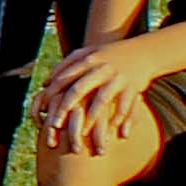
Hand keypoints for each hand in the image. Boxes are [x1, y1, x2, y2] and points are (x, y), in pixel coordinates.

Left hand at [38, 41, 153, 155]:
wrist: (144, 52)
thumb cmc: (109, 55)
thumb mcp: (88, 53)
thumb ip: (66, 65)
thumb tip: (44, 83)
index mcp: (88, 60)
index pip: (65, 77)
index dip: (52, 93)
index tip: (41, 108)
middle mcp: (101, 68)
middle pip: (79, 89)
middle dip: (66, 107)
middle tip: (54, 125)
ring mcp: (117, 78)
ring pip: (101, 99)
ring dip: (91, 117)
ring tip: (82, 134)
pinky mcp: (132, 87)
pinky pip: (124, 105)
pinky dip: (118, 118)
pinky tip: (110, 131)